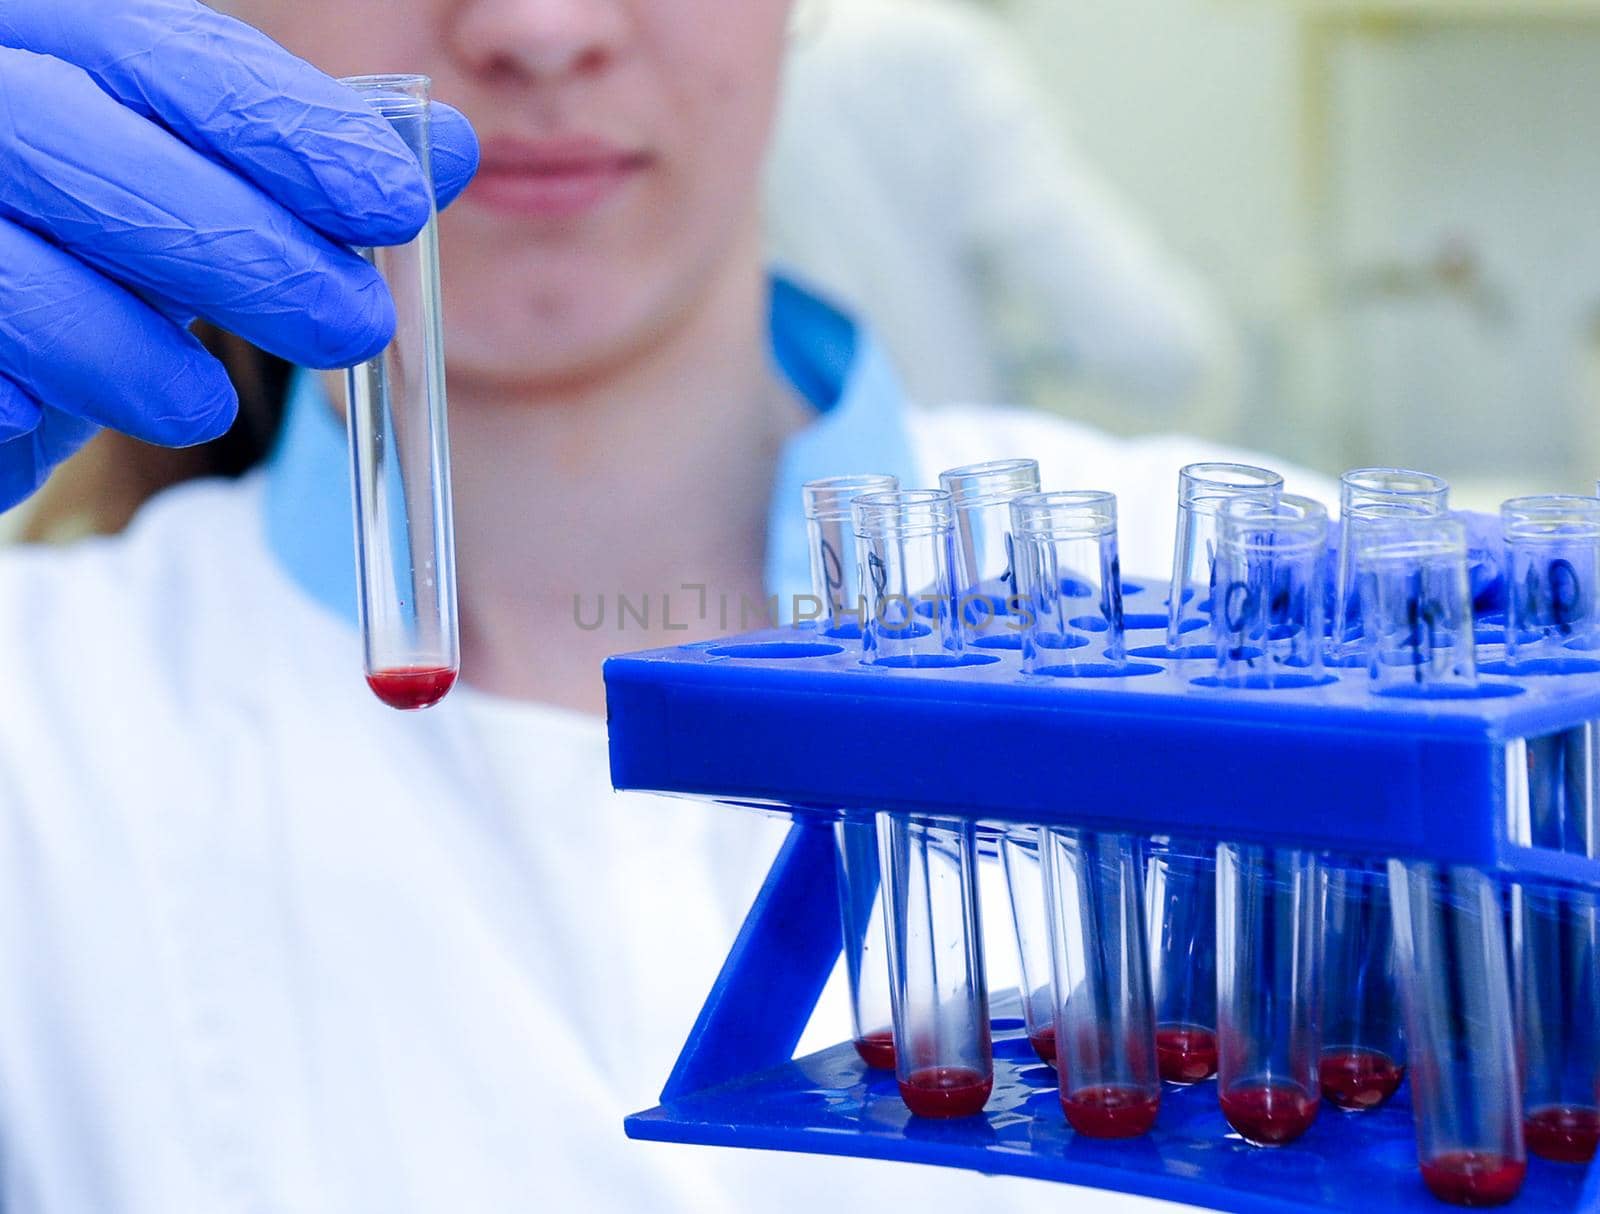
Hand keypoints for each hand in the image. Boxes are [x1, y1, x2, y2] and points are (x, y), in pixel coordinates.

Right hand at [0, 0, 479, 509]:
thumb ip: (311, 167)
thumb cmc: (94, 243)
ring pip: (25, 278)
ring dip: (138, 355)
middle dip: (248, 251)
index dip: (292, 129)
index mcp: (55, 39)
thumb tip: (452, 150)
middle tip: (353, 325)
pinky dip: (37, 400)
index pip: (173, 54)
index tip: (395, 203)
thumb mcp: (206, 191)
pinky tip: (67, 414)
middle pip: (98, 151)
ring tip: (208, 406)